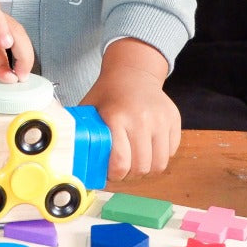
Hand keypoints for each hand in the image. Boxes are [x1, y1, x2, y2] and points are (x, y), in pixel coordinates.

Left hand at [79, 39, 180, 180]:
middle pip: (142, 166)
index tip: (110, 174)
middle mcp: (142, 119)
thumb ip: (83, 133)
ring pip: (159, 164)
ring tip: (136, 162)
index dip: (115, 175)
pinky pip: (171, 152)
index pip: (121, 162)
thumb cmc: (108, 93)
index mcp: (117, 117)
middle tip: (123, 170)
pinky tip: (148, 148)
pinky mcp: (174, 119)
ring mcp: (161, 119)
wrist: (133, 71)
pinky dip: (160, 156)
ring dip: (147, 169)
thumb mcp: (90, 109)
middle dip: (131, 175)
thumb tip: (72, 161)